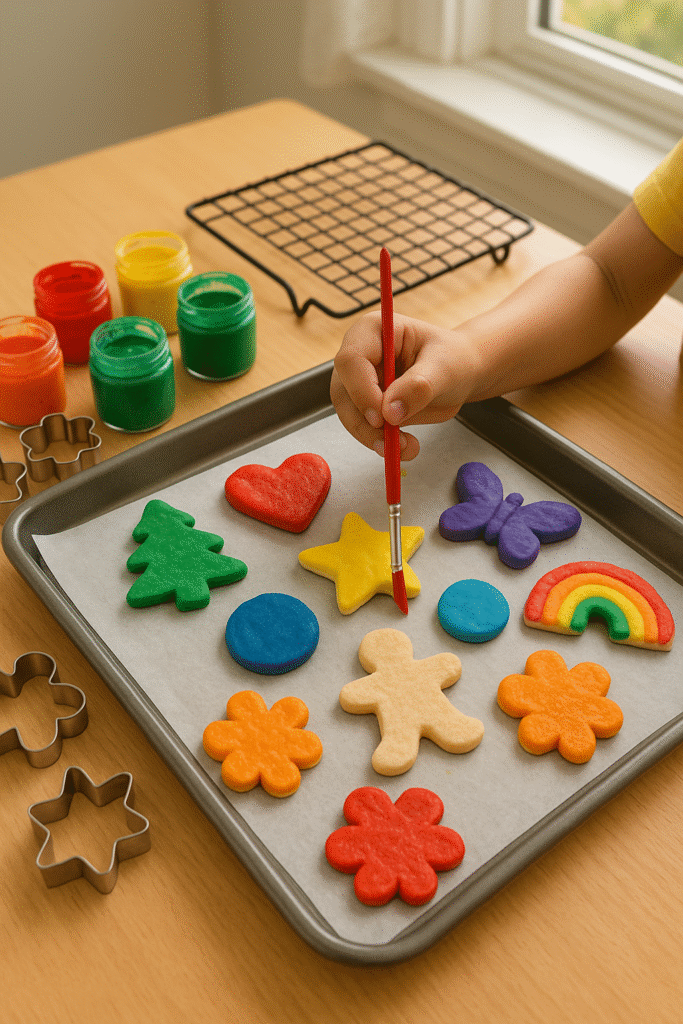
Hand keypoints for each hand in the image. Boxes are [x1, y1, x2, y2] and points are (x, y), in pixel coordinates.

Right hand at [331, 311, 476, 459]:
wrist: (461, 374)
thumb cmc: (453, 359)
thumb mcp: (445, 368)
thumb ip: (419, 387)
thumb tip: (390, 412)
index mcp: (374, 331)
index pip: (351, 360)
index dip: (361, 391)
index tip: (382, 417)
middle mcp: (360, 354)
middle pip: (343, 392)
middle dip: (365, 423)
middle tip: (392, 443)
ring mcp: (359, 381)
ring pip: (349, 415)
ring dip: (373, 437)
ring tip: (407, 447)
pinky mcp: (365, 404)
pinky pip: (362, 427)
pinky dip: (380, 441)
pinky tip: (403, 446)